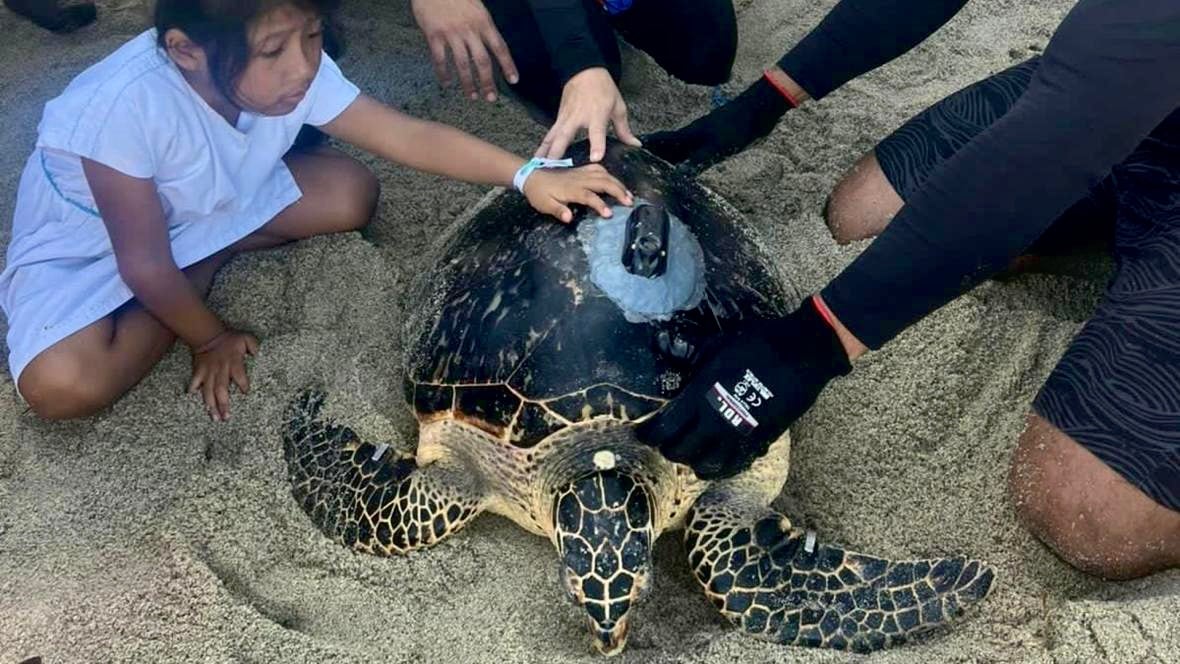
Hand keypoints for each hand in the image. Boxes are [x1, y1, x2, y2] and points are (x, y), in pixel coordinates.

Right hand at [188, 329, 259, 421]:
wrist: (209, 334)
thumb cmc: (230, 339)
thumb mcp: (246, 339)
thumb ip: (254, 347)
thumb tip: (259, 355)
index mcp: (234, 363)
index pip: (240, 376)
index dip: (243, 385)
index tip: (245, 393)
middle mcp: (220, 369)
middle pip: (221, 389)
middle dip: (223, 404)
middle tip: (226, 417)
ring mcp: (208, 371)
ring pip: (208, 391)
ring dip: (210, 404)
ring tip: (214, 417)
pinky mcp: (199, 371)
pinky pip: (194, 382)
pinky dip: (193, 390)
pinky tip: (193, 399)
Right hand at [411, 0, 518, 101]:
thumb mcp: (477, 8)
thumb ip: (483, 27)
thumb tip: (490, 48)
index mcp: (484, 22)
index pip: (500, 47)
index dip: (507, 65)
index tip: (513, 80)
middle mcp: (470, 30)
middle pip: (482, 61)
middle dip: (488, 82)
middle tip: (491, 98)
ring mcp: (451, 33)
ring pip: (462, 64)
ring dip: (468, 83)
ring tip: (472, 96)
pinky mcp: (434, 35)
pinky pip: (440, 59)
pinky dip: (443, 73)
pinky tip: (446, 83)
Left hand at [523, 164, 633, 222]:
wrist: (531, 177)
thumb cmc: (539, 194)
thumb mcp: (545, 205)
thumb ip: (558, 211)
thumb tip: (569, 218)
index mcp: (571, 189)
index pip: (589, 196)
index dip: (600, 205)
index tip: (609, 214)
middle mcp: (579, 179)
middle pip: (603, 182)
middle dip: (618, 191)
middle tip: (629, 202)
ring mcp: (581, 173)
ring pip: (603, 175)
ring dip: (617, 184)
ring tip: (628, 194)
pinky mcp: (581, 170)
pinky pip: (598, 169)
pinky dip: (609, 174)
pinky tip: (614, 181)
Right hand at [537, 68, 641, 161]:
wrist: (584, 70)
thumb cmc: (603, 89)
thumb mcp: (618, 107)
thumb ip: (624, 129)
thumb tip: (635, 145)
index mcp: (596, 115)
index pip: (597, 132)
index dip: (597, 145)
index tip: (595, 158)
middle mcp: (578, 118)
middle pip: (565, 136)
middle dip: (558, 152)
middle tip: (553, 167)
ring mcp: (565, 118)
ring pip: (552, 136)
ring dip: (545, 151)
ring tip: (538, 165)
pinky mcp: (558, 118)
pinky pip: (550, 134)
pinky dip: (543, 146)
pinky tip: (538, 158)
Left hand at [635, 297, 850, 479]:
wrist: (804, 352)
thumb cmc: (759, 343)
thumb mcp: (718, 345)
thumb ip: (692, 357)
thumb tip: (671, 355)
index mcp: (701, 396)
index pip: (665, 429)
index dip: (649, 435)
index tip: (642, 435)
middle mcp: (717, 421)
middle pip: (681, 452)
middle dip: (669, 449)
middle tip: (666, 442)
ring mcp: (740, 434)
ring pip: (708, 466)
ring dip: (694, 463)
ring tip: (691, 455)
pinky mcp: (761, 440)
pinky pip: (736, 465)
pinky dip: (723, 468)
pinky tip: (717, 462)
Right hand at [643, 77, 791, 174]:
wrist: (760, 110)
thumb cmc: (738, 126)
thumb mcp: (716, 147)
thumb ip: (697, 161)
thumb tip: (677, 177)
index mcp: (689, 135)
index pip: (661, 142)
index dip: (646, 147)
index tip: (627, 152)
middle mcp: (692, 136)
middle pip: (668, 147)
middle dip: (653, 156)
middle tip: (637, 166)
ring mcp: (704, 138)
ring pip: (680, 150)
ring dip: (668, 159)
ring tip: (656, 170)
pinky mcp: (715, 142)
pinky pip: (694, 153)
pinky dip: (686, 161)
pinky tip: (686, 168)